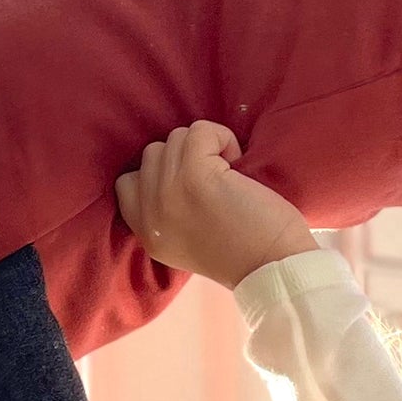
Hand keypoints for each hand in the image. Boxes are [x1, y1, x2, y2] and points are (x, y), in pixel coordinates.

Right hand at [114, 121, 317, 287]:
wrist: (275, 268)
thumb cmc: (245, 252)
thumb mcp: (187, 241)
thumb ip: (166, 212)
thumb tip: (169, 165)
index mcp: (147, 236)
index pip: (127, 184)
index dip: (159, 173)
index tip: (190, 185)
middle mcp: (150, 217)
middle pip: (152, 154)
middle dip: (186, 158)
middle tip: (216, 184)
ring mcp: (168, 195)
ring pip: (175, 139)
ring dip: (207, 148)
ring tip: (229, 178)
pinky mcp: (193, 177)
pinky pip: (200, 132)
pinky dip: (223, 139)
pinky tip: (238, 165)